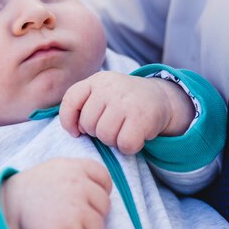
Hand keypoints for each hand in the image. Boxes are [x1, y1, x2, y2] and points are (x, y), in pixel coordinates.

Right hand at [1, 157, 111, 228]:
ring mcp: (75, 210)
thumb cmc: (32, 192)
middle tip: (65, 217)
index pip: (105, 180)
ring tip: (59, 228)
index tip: (82, 201)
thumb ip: (80, 174)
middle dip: (89, 215)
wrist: (6, 210)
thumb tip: (104, 190)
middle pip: (104, 207)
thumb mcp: (57, 169)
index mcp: (76, 167)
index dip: (96, 194)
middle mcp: (78, 185)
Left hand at [60, 71, 194, 154]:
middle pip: (88, 123)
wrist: (159, 98)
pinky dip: (129, 147)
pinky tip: (135, 136)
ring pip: (105, 136)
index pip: (70, 100)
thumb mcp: (101, 93)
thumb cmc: (122, 101)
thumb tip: (75, 130)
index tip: (77, 130)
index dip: (68, 121)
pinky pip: (124, 144)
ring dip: (113, 141)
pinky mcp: (141, 117)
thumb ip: (83, 105)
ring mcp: (126, 101)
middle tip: (112, 126)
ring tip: (123, 130)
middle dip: (97, 132)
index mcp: (96, 80)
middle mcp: (110, 87)